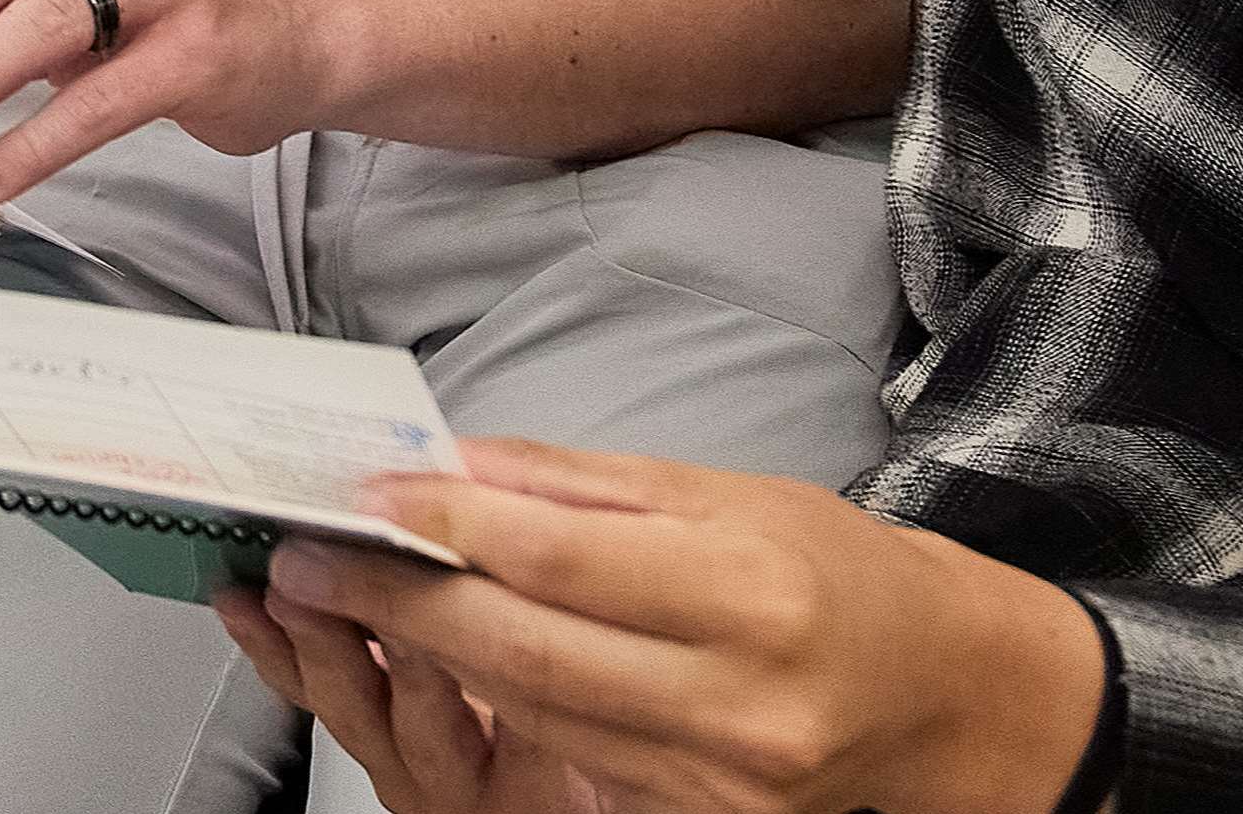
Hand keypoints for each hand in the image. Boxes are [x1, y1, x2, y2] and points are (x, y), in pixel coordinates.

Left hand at [248, 441, 1107, 813]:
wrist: (935, 692)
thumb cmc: (831, 573)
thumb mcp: (723, 494)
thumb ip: (578, 486)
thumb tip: (451, 465)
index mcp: (750, 589)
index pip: (559, 558)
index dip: (445, 528)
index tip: (363, 495)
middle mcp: (736, 697)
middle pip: (524, 651)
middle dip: (397, 601)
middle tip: (307, 556)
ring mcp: (715, 776)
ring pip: (530, 710)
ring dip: (428, 652)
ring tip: (351, 596)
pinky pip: (568, 753)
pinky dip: (496, 702)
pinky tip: (447, 656)